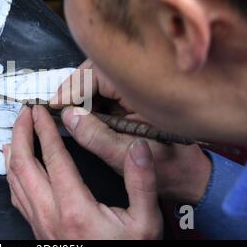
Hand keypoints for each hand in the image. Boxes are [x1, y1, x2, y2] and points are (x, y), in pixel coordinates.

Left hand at [4, 105, 162, 239]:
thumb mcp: (145, 222)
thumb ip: (141, 183)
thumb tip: (138, 148)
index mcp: (75, 209)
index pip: (53, 158)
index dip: (44, 130)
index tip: (40, 110)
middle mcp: (50, 215)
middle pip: (24, 166)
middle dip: (21, 134)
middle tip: (24, 113)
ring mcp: (40, 224)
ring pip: (15, 181)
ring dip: (14, 152)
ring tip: (16, 131)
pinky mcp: (38, 230)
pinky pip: (16, 197)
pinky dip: (12, 174)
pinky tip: (13, 166)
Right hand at [51, 59, 211, 203]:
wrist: (192, 174)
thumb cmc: (167, 167)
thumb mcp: (126, 156)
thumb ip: (96, 137)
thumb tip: (67, 116)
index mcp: (144, 89)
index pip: (97, 74)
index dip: (72, 88)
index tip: (54, 104)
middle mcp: (142, 81)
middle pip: (97, 72)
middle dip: (74, 89)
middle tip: (57, 108)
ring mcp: (138, 88)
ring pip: (100, 80)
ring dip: (81, 95)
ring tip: (67, 112)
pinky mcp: (134, 97)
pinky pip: (106, 91)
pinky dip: (91, 101)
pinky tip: (83, 114)